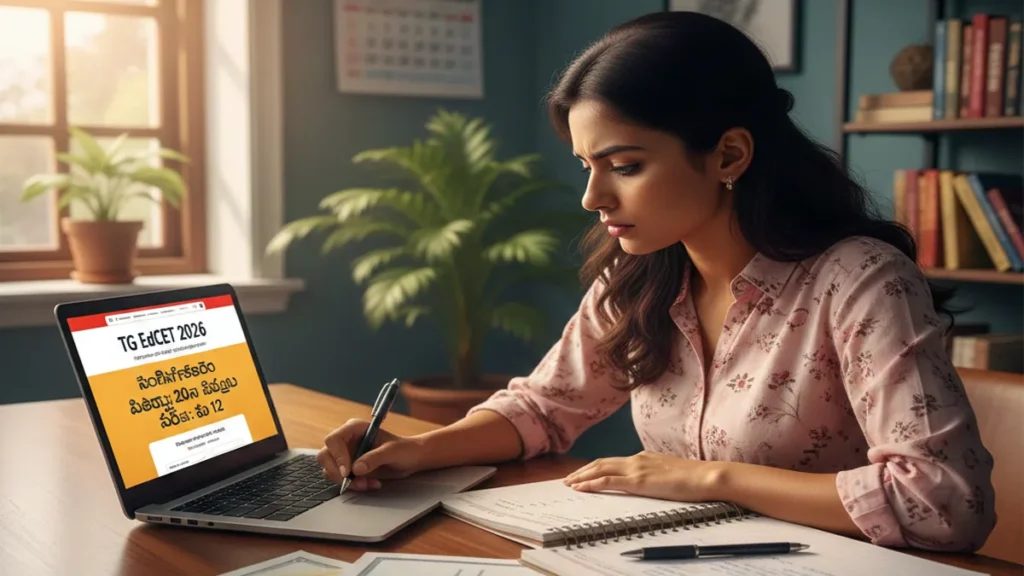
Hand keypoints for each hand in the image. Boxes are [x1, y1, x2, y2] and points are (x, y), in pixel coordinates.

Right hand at [317, 418, 425, 490]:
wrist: (411, 459)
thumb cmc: (404, 449)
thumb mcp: (392, 452)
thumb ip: (375, 458)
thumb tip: (356, 469)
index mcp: (355, 428)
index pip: (333, 440)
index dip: (337, 456)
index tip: (347, 472)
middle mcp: (346, 440)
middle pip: (325, 456)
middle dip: (338, 473)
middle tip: (357, 482)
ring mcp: (345, 454)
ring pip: (330, 470)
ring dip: (347, 482)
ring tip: (368, 484)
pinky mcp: (348, 468)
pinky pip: (339, 479)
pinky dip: (352, 485)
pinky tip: (369, 484)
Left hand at [562, 451, 725, 501]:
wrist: (706, 476)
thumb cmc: (693, 478)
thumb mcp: (670, 473)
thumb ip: (656, 474)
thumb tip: (651, 481)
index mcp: (644, 457)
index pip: (613, 461)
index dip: (595, 467)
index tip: (583, 473)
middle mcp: (637, 459)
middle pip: (601, 462)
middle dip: (583, 470)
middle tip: (569, 478)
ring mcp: (637, 468)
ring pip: (600, 469)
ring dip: (582, 476)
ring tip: (569, 483)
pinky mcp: (638, 480)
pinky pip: (608, 481)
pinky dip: (592, 483)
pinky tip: (581, 488)